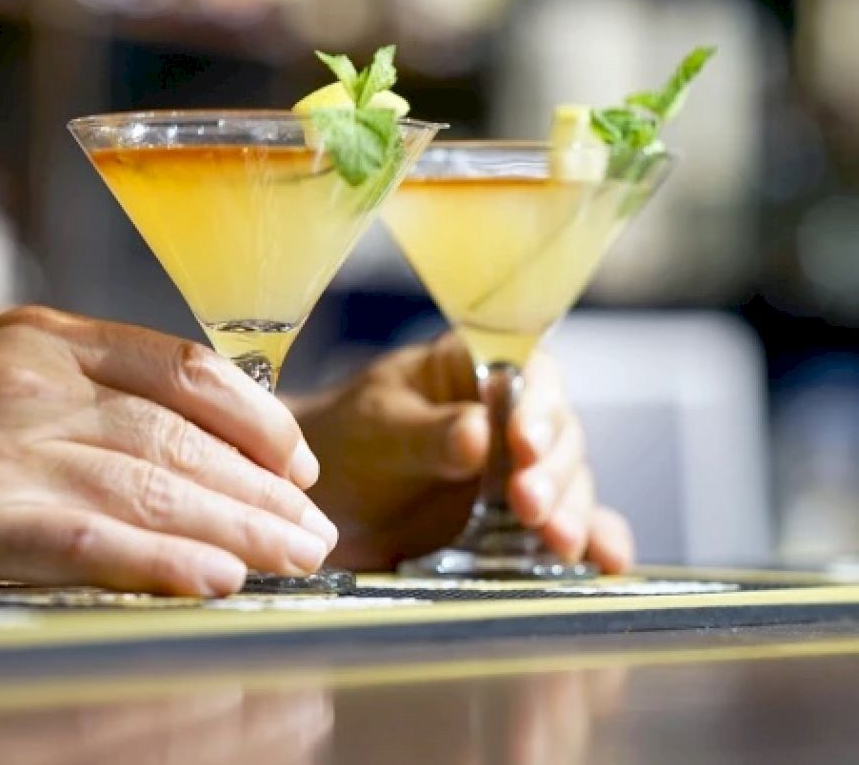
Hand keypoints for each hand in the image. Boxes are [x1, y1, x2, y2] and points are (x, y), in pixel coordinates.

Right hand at [0, 307, 337, 594]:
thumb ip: (87, 389)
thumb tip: (197, 439)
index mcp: (42, 336)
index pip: (181, 367)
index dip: (258, 418)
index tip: (300, 463)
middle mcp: (29, 378)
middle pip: (180, 434)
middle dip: (263, 489)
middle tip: (316, 530)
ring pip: (150, 483)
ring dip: (237, 528)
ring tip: (293, 559)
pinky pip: (88, 537)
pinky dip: (161, 559)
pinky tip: (215, 578)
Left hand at [295, 332, 632, 572]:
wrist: (324, 501)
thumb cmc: (345, 441)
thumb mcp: (378, 431)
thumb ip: (427, 433)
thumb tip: (480, 433)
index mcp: (477, 368)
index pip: (528, 375)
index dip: (536, 407)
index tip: (523, 443)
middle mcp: (511, 415)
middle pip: (558, 434)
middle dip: (551, 470)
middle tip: (530, 505)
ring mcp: (521, 469)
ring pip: (568, 482)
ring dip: (571, 510)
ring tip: (559, 542)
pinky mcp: (523, 520)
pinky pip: (567, 524)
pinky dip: (591, 541)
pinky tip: (605, 562)